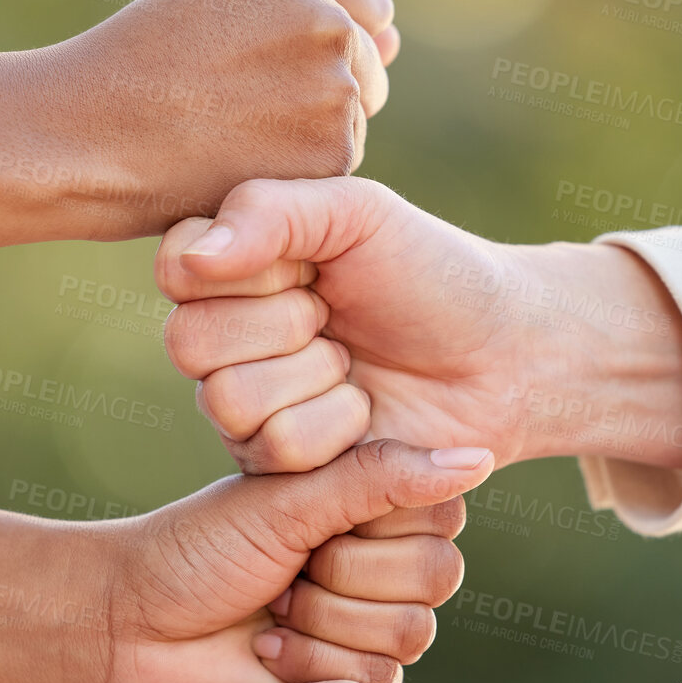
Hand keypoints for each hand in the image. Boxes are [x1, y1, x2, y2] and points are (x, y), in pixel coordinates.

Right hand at [0, 0, 399, 260]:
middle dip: (317, 89)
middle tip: (235, 109)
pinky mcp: (334, 151)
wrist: (83, 137)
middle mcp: (328, 16)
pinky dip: (298, 173)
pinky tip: (239, 165)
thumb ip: (303, 11)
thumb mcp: (213, 2)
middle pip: (365, 64)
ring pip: (352, 117)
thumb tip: (395, 41)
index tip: (273, 69)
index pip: (362, 5)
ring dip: (308, 133)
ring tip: (228, 134)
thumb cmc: (133, 68)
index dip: (315, 45)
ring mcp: (335, 84)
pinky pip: (337, 165)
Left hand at [0, 441, 491, 682]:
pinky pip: (382, 678)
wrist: (131, 627)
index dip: (378, 519)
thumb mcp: (289, 500)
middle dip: (348, 573)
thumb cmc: (197, 551)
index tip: (311, 516)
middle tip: (287, 569)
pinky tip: (268, 650)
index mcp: (370, 501)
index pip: (439, 508)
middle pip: (436, 573)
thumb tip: (480, 455)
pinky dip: (314, 662)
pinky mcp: (353, 682)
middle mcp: (381, 560)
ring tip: (273, 609)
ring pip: (412, 629)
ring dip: (327, 620)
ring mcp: (369, 622)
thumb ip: (381, 477)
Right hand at [156, 177, 681, 473]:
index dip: (246, 269)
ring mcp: (246, 406)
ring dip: (316, 379)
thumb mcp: (358, 215)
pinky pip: (277, 451)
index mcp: (232, 266)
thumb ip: (268, 213)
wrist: (504, 356)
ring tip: (355, 364)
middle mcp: (224, 337)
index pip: (178, 268)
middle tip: (336, 316)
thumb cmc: (432, 273)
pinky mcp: (280, 469)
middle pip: (191, 343)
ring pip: (229, 402)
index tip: (307, 264)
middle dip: (285, 325)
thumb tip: (194, 259)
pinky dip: (340, 426)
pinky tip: (368, 410)